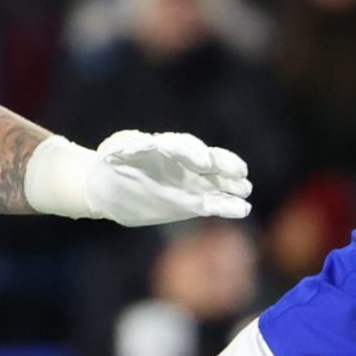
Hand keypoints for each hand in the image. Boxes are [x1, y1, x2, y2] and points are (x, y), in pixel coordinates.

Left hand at [27, 130, 252, 225]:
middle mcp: (184, 163)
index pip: (184, 146)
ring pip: (217, 183)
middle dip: (225, 165)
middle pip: (210, 161)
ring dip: (232, 187)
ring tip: (245, 192)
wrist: (110, 186)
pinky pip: (212, 204)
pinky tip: (242, 210)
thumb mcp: (115, 149)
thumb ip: (127, 147)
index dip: (195, 152)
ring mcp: (191, 182)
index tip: (202, 162)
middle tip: (240, 172)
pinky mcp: (191, 202)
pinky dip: (227, 206)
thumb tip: (134, 147)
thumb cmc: (113, 161)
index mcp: (165, 146)